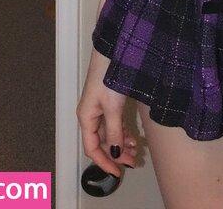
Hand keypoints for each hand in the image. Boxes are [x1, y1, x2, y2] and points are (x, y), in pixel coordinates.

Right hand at [77, 52, 138, 177]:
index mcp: (86, 117)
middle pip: (102, 141)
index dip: (104, 162)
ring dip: (122, 142)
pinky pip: (114, 122)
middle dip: (117, 153)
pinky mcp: (109, 100)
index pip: (92, 148)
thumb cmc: (109, 77)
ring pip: (109, 132)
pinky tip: (132, 136)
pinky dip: (123, 131)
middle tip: (134, 160)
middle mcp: (90, 114)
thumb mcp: (112, 107)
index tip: (118, 172)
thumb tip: (115, 154)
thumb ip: (114, 132)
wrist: (115, 50)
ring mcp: (100, 107)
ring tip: (136, 148)